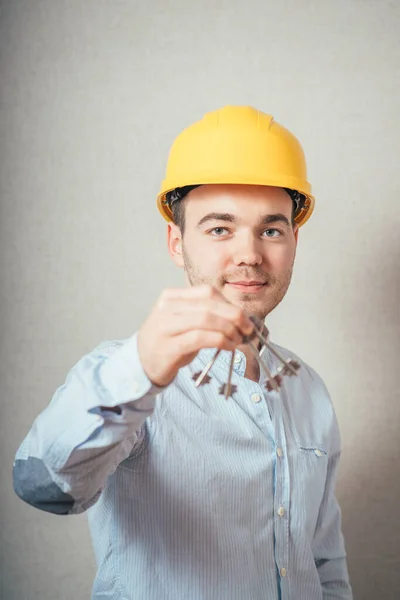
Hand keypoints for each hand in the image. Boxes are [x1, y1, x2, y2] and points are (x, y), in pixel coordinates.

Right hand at [137, 285, 253, 386]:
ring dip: (229, 329)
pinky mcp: (169, 346)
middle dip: (235, 316)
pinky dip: (220, 341)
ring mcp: (166, 326)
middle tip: (248, 328)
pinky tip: (229, 346)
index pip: (207, 292)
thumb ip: (205, 314)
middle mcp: (167, 307)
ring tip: (239, 339)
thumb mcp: (184, 321)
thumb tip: (239, 316)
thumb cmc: (168, 342)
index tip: (244, 317)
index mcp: (171, 296)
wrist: (141, 363)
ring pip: (206, 319)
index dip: (230, 304)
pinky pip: (200, 338)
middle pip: (209, 305)